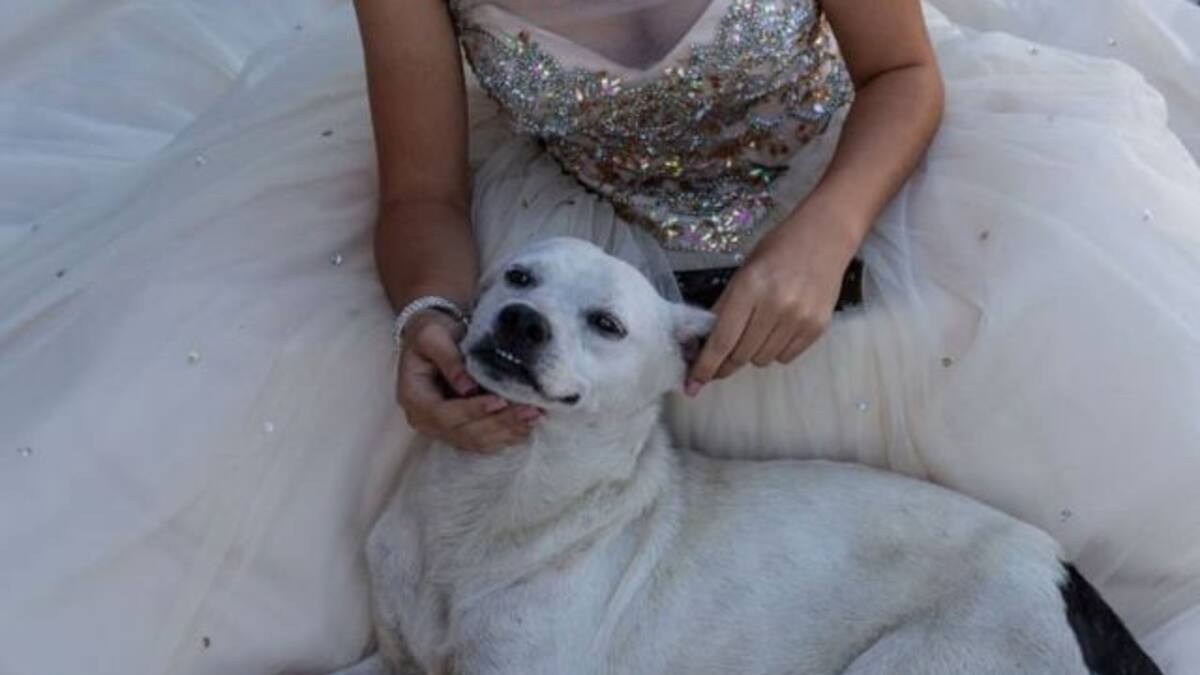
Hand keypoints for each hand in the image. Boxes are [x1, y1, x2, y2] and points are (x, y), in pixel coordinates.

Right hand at [397, 311, 541, 451]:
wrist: (432, 339)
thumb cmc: (431, 334)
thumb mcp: (433, 337)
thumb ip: (449, 359)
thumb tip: (468, 387)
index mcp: (414, 398)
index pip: (444, 414)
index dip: (473, 410)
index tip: (499, 401)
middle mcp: (425, 421)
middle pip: (464, 432)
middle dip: (499, 422)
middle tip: (529, 410)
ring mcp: (442, 430)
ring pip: (477, 441)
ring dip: (508, 431)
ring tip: (534, 416)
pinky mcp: (459, 431)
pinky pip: (484, 441)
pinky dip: (507, 435)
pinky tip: (527, 425)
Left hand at [686, 219, 856, 394]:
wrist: (824, 237)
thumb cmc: (776, 252)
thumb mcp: (742, 274)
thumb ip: (722, 309)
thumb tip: (698, 343)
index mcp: (750, 288)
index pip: (721, 340)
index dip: (704, 366)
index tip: (692, 385)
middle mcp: (775, 306)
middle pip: (740, 355)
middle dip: (725, 362)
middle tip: (720, 360)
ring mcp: (799, 319)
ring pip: (762, 360)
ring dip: (752, 353)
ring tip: (758, 328)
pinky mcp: (817, 328)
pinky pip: (784, 357)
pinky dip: (775, 350)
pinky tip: (778, 328)